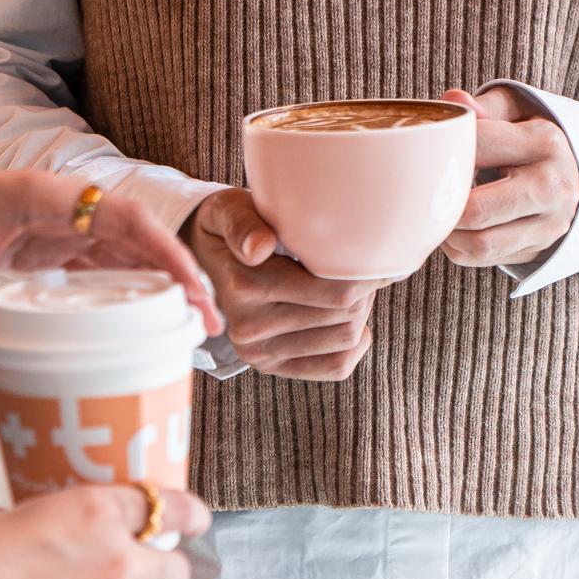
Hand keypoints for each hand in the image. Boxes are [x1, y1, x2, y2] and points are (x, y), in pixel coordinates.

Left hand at [0, 168, 223, 397]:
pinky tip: (143, 321)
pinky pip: (98, 262)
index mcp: (41, 197)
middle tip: (209, 323)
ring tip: (190, 327)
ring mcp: (52, 225)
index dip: (165, 251)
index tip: (194, 290)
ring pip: (122, 249)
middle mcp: (56, 206)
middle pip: (136, 235)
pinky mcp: (42, 245)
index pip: (123, 217)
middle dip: (178, 275)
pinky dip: (126, 288)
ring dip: (159, 282)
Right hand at [184, 189, 382, 380]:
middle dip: (365, 289)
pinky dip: (354, 345)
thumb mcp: (229, 211)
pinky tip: (350, 320)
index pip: (333, 290)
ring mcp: (258, 353)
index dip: (368, 273)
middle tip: (363, 266)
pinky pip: (334, 367)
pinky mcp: (270, 367)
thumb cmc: (229, 229)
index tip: (378, 253)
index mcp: (244, 287)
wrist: (199, 264)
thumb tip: (260, 248)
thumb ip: (243, 225)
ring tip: (351, 287)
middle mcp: (249, 327)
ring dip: (360, 313)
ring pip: (344, 339)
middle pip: (344, 315)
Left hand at [440, 87, 578, 268]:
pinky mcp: (538, 249)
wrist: (568, 174)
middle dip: (443, 204)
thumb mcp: (514, 111)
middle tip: (429, 192)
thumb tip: (452, 101)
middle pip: (475, 210)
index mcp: (545, 142)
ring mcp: (549, 224)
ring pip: (478, 243)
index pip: (478, 146)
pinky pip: (482, 258)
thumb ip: (483, 106)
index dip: (448, 150)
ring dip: (448, 232)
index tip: (439, 150)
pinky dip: (458, 247)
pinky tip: (456, 228)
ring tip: (441, 212)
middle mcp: (552, 186)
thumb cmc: (527, 138)